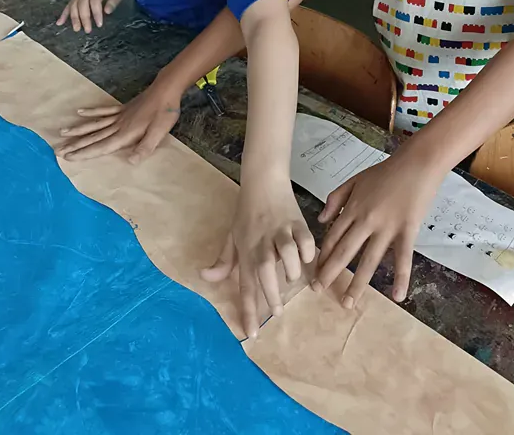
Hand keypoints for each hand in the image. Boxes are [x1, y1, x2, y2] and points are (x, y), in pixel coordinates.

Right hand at [56, 0, 124, 31]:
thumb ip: (114, 0)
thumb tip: (107, 12)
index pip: (95, 0)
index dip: (96, 13)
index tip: (99, 24)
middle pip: (82, 3)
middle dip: (84, 18)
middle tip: (88, 30)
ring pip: (74, 4)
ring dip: (74, 17)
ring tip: (76, 29)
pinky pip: (68, 5)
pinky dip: (64, 14)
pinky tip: (59, 22)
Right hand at [57, 77, 180, 162]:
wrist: (166, 89)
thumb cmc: (164, 113)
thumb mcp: (159, 132)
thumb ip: (145, 147)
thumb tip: (130, 162)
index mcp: (125, 134)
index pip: (101, 146)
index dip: (85, 153)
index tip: (68, 157)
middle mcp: (118, 125)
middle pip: (93, 137)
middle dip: (75, 145)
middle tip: (57, 150)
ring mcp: (119, 115)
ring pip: (94, 124)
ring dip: (78, 130)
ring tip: (62, 132)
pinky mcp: (123, 108)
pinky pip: (103, 111)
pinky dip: (91, 112)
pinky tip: (80, 112)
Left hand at [201, 178, 314, 338]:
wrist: (264, 180)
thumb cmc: (247, 211)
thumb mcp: (231, 235)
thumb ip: (223, 260)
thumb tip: (205, 278)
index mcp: (245, 249)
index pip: (245, 285)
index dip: (247, 311)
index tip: (251, 334)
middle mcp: (262, 242)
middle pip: (265, 271)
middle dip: (271, 294)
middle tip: (277, 312)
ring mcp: (281, 231)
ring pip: (288, 254)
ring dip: (291, 271)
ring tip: (291, 279)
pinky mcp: (298, 222)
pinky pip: (306, 241)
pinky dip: (308, 253)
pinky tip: (308, 259)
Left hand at [312, 148, 441, 308]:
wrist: (415, 163)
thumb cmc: (386, 171)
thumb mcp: (355, 180)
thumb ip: (336, 198)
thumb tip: (321, 221)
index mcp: (353, 208)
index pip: (333, 237)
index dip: (322, 256)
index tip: (313, 272)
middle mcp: (366, 220)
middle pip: (344, 251)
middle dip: (329, 273)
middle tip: (317, 291)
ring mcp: (387, 227)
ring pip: (369, 260)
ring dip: (357, 283)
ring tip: (347, 303)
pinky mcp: (407, 230)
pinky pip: (403, 258)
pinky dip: (401, 278)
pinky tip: (397, 297)